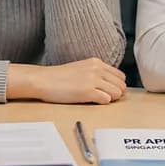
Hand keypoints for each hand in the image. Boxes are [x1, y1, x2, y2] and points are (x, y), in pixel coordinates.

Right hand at [8, 58, 127, 103]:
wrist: (43, 80)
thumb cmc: (58, 77)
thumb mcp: (81, 68)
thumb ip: (96, 73)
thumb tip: (110, 85)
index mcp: (96, 62)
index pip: (120, 75)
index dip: (117, 86)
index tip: (109, 91)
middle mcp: (97, 69)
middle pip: (121, 85)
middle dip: (116, 94)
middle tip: (104, 98)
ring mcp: (93, 80)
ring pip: (117, 93)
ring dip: (110, 99)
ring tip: (97, 99)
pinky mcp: (88, 92)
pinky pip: (107, 100)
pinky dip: (102, 103)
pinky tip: (92, 101)